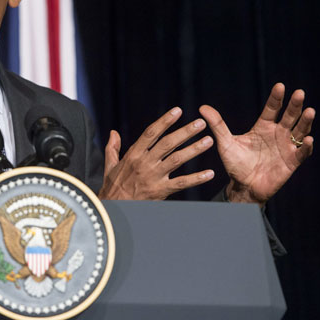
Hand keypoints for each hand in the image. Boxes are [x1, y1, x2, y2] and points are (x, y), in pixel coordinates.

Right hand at [99, 107, 214, 199]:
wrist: (114, 209)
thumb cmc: (113, 186)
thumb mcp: (110, 165)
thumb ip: (113, 147)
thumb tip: (113, 132)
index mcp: (133, 155)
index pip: (151, 133)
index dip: (164, 121)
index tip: (177, 111)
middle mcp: (144, 163)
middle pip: (167, 144)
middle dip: (185, 132)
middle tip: (200, 123)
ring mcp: (153, 177)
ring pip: (177, 160)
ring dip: (194, 150)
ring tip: (209, 141)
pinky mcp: (160, 191)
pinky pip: (181, 183)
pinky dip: (196, 178)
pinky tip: (209, 173)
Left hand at [199, 83, 314, 204]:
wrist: (243, 186)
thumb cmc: (235, 163)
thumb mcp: (226, 143)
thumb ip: (217, 125)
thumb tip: (202, 107)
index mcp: (263, 127)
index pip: (272, 109)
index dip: (276, 98)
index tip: (280, 85)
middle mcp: (277, 134)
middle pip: (289, 116)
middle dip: (295, 105)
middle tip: (299, 93)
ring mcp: (286, 147)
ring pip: (300, 131)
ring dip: (305, 122)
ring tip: (309, 111)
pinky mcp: (291, 162)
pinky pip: (302, 153)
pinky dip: (306, 147)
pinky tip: (309, 140)